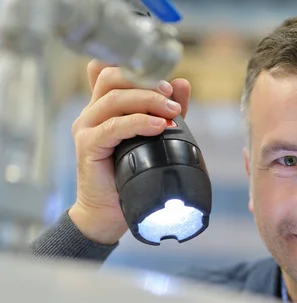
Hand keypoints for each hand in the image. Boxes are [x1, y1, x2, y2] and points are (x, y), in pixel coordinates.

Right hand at [68, 60, 191, 244]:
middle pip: (113, 79)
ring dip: (147, 101)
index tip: (167, 82)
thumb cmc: (130, 173)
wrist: (109, 210)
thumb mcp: (153, 136)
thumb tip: (182, 83)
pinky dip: (138, 123)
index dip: (139, 70)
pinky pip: (113, 126)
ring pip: (114, 99)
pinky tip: (158, 126)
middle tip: (171, 95)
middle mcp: (92, 112)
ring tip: (172, 111)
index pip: (114, 71)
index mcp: (105, 106)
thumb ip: (165, 109)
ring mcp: (87, 127)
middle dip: (146, 82)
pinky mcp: (88, 145)